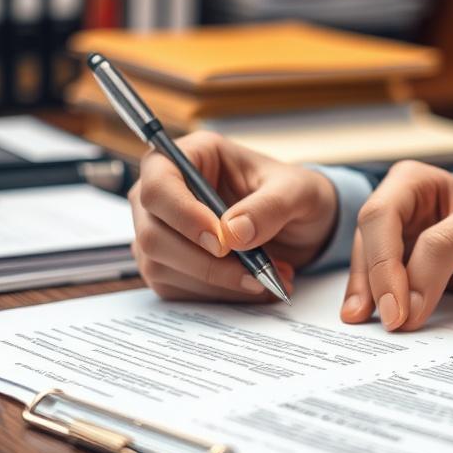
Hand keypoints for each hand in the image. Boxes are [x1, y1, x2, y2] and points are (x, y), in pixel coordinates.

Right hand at [129, 131, 337, 301]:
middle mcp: (166, 193)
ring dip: (218, 283)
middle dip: (204, 263)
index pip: (158, 185)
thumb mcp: (298, 193)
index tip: (221, 243)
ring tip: (267, 278)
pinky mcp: (168, 265)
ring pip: (160, 268)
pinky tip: (252, 285)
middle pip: (152, 235)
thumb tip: (233, 234)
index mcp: (191, 157)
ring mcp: (161, 231)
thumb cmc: (294, 196)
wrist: (300, 228)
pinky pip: (176, 290)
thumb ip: (269, 207)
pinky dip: (218, 295)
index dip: (182, 216)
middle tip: (254, 273)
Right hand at [340, 160, 452, 330]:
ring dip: (367, 296)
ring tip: (369, 325)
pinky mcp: (405, 268)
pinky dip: (377, 303)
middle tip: (391, 322)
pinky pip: (382, 284)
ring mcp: (399, 239)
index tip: (398, 307)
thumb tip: (407, 301)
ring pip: (368, 265)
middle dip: (373, 282)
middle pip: (368, 242)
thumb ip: (445, 249)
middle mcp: (399, 207)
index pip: (381, 217)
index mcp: (413, 182)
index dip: (383, 262)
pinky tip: (370, 321)